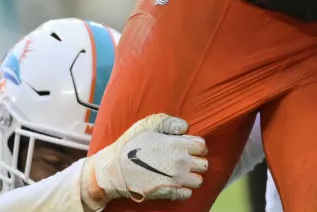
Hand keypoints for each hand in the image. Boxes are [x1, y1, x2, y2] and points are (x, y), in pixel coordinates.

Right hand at [81, 113, 207, 208]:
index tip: (188, 149)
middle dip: (196, 162)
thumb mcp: (147, 125)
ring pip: (198, 180)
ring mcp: (175, 179)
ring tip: (180, 174)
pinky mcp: (168, 193)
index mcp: (178, 144)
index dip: (197, 147)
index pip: (202, 146)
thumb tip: (185, 127)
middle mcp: (181, 162)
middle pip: (204, 164)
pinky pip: (187, 194)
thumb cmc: (129, 145)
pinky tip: (174, 184)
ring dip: (191, 177)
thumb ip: (169, 123)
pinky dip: (183, 190)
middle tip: (184, 162)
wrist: (112, 170)